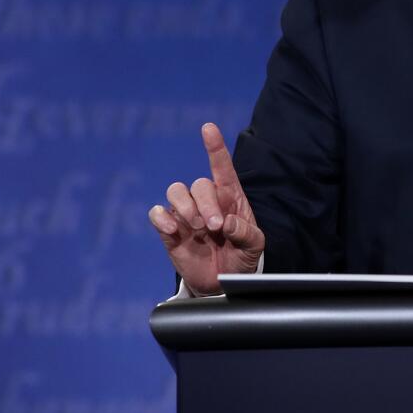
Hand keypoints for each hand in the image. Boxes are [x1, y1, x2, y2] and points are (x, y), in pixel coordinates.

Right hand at [148, 123, 265, 295]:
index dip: (215, 147)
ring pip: (176, 191)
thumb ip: (246, 234)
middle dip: (206, 204)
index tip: (208, 129)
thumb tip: (228, 223)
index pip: (222, 168)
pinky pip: (157, 213)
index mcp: (230, 198)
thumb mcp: (254, 247)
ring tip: (197, 228)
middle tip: (214, 226)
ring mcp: (186, 214)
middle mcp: (207, 201)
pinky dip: (162, 217)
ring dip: (186, 207)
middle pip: (199, 184)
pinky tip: (173, 230)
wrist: (221, 283)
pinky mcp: (169, 230)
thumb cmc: (241, 257)